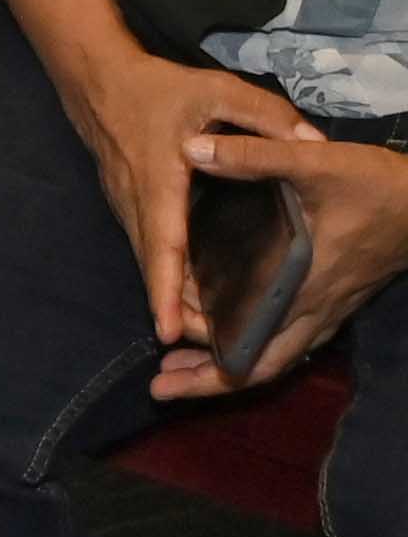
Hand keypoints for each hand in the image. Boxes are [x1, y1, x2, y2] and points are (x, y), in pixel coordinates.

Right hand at [56, 43, 318, 385]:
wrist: (94, 76)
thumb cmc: (158, 87)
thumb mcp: (216, 89)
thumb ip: (265, 115)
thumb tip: (312, 144)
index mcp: (160, 179)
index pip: (163, 243)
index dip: (166, 289)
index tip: (168, 331)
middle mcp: (136, 202)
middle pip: (155, 267)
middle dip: (177, 310)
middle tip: (209, 348)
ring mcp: (125, 206)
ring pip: (149, 261)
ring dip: (173, 296)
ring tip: (207, 331)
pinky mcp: (126, 205)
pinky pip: (147, 248)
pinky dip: (167, 275)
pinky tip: (192, 290)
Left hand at [181, 124, 407, 391]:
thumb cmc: (375, 185)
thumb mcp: (314, 160)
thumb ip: (252, 157)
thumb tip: (190, 149)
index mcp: (305, 287)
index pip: (255, 343)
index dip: (209, 350)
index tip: (166, 346)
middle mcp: (316, 310)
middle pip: (262, 366)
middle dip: (210, 381)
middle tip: (161, 387)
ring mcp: (329, 310)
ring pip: (277, 358)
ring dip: (230, 368)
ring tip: (181, 372)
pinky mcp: (335, 301)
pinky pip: (291, 341)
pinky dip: (257, 349)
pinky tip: (231, 338)